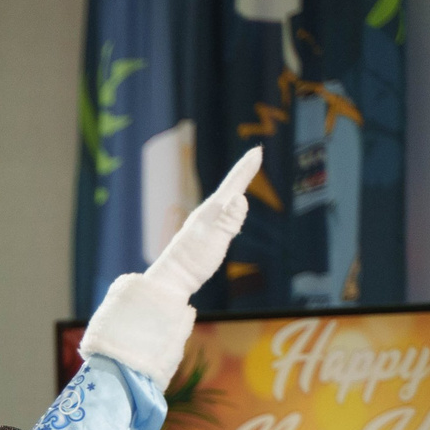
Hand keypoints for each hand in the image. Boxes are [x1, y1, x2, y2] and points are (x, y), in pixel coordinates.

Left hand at [145, 149, 261, 300]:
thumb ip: (228, 220)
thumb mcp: (215, 239)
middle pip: (229, 187)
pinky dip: (229, 204)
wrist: (171, 279)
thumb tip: (239, 197)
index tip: (258, 150)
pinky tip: (228, 209)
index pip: (233, 184)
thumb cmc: (193, 261)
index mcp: (211, 211)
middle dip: (243, 171)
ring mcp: (203, 225)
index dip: (246, 168)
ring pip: (224, 199)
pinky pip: (220, 213)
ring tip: (245, 175)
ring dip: (236, 185)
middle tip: (256, 155)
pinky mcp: (202, 236)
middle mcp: (206, 214)